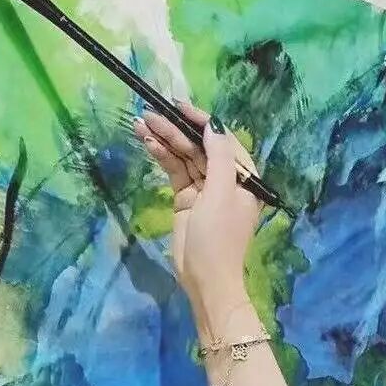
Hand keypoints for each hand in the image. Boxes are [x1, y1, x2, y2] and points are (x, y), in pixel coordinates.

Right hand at [132, 102, 261, 323]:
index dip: (201, 121)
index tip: (179, 106)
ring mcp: (204, 189)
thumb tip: (213, 125)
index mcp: (243, 177)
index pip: (221, 139)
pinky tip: (147, 142)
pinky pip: (174, 171)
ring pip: (184, 156)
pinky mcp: (186, 199)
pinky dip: (161, 157)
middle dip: (176, 129)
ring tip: (142, 122)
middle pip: (199, 145)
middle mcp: (225, 179)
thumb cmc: (219, 238)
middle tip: (151, 112)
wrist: (206, 280)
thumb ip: (219, 157)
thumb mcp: (222, 194)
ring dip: (164, 139)